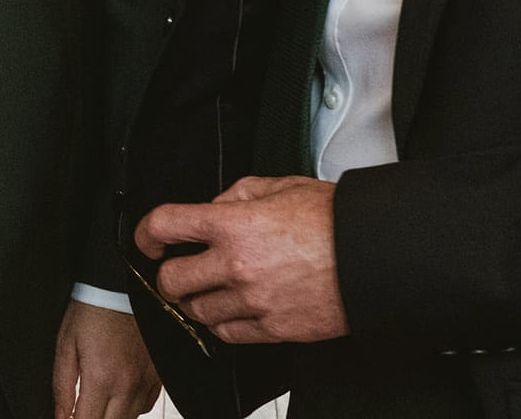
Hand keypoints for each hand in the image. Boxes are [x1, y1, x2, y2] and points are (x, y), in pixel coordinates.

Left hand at [52, 299, 160, 417]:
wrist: (120, 288)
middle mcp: (128, 385)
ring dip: (110, 417)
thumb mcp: (66, 346)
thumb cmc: (92, 311)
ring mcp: (146, 382)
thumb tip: (60, 416)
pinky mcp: (157, 376)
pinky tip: (117, 395)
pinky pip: (145, 407)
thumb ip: (62, 387)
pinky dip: (130, 408)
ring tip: (97, 402)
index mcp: (101, 378)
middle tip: (80, 410)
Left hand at [134, 176, 347, 344]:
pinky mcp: (273, 328)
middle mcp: (236, 265)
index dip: (146, 233)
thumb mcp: (281, 186)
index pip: (165, 225)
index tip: (147, 239)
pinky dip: (223, 324)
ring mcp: (253, 300)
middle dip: (169, 275)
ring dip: (196, 301)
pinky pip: (228, 334)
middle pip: (171, 280)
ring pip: (197, 312)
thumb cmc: (333, 220)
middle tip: (177, 270)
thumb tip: (216, 206)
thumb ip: (238, 194)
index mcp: (232, 224)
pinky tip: (231, 311)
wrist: (374, 256)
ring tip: (209, 290)